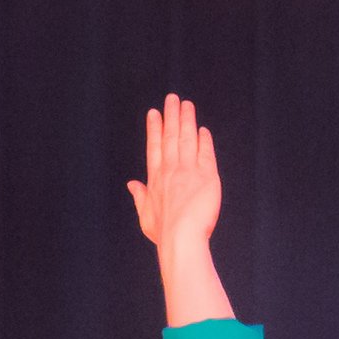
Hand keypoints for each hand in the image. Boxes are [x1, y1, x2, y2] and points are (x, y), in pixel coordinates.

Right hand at [128, 95, 221, 252]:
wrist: (182, 239)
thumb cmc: (164, 233)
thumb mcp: (145, 216)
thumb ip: (139, 197)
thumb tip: (131, 183)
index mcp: (155, 179)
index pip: (155, 147)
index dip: (154, 129)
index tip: (154, 113)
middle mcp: (171, 170)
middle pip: (171, 137)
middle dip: (171, 116)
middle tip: (172, 99)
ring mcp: (189, 171)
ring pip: (187, 139)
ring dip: (187, 120)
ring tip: (186, 104)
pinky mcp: (207, 176)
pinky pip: (205, 152)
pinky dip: (204, 140)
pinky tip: (203, 129)